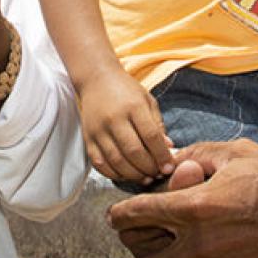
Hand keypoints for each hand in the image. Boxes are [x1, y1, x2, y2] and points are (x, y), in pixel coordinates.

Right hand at [79, 68, 174, 184]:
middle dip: (149, 168)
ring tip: (145, 178)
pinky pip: (100, 164)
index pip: (151, 136)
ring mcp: (99, 130)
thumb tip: (169, 149)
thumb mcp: (148, 101)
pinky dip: (115, 174)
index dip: (162, 155)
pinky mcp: (88, 139)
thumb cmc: (126, 90)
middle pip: (134, 152)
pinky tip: (126, 175)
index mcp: (133, 107)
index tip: (169, 167)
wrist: (96, 80)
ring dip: (134, 175)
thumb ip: (158, 125)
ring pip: (117, 161)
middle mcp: (114, 119)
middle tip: (158, 174)